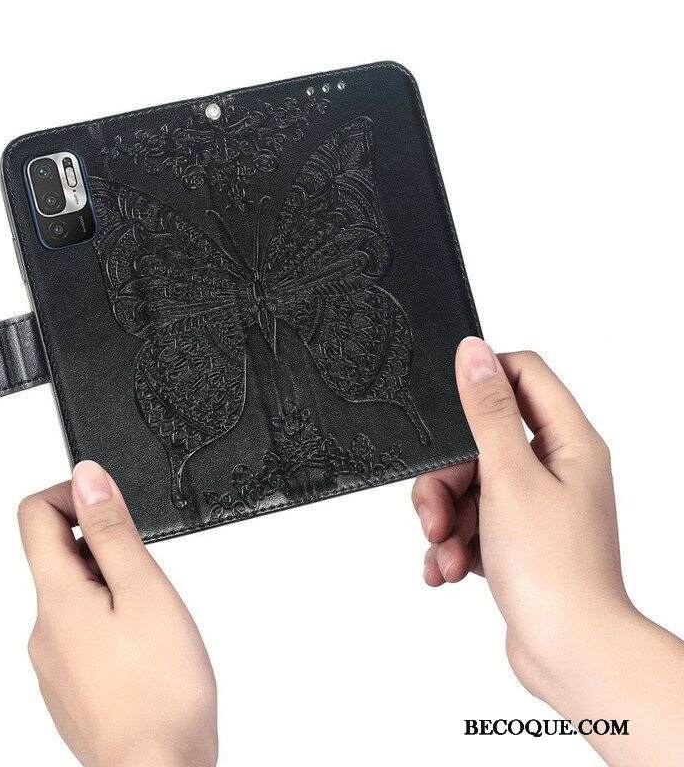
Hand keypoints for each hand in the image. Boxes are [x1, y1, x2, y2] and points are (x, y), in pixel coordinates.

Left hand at [18, 461, 216, 766]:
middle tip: (148, 574)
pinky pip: (83, 633)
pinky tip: (146, 650)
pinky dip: (113, 623)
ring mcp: (55, 662)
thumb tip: (87, 478)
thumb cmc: (159, 690)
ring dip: (112, 587)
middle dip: (104, 546)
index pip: (35, 515)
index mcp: (56, 597)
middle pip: (58, 554)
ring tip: (154, 619)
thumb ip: (112, 530)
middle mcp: (44, 629)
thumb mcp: (144, 589)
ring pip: (76, 596)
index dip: (74, 493)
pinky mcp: (72, 686)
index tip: (112, 505)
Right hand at [414, 338, 628, 686]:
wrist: (569, 654)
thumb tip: (474, 352)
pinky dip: (451, 544)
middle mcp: (553, 469)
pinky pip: (468, 523)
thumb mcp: (509, 478)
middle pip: (480, 441)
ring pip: (467, 486)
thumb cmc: (554, 572)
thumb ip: (488, 413)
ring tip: (444, 552)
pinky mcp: (513, 540)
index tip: (447, 405)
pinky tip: (446, 568)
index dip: (482, 380)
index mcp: (568, 443)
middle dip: (447, 478)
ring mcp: (532, 506)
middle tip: (437, 513)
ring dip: (444, 519)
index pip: (524, 375)